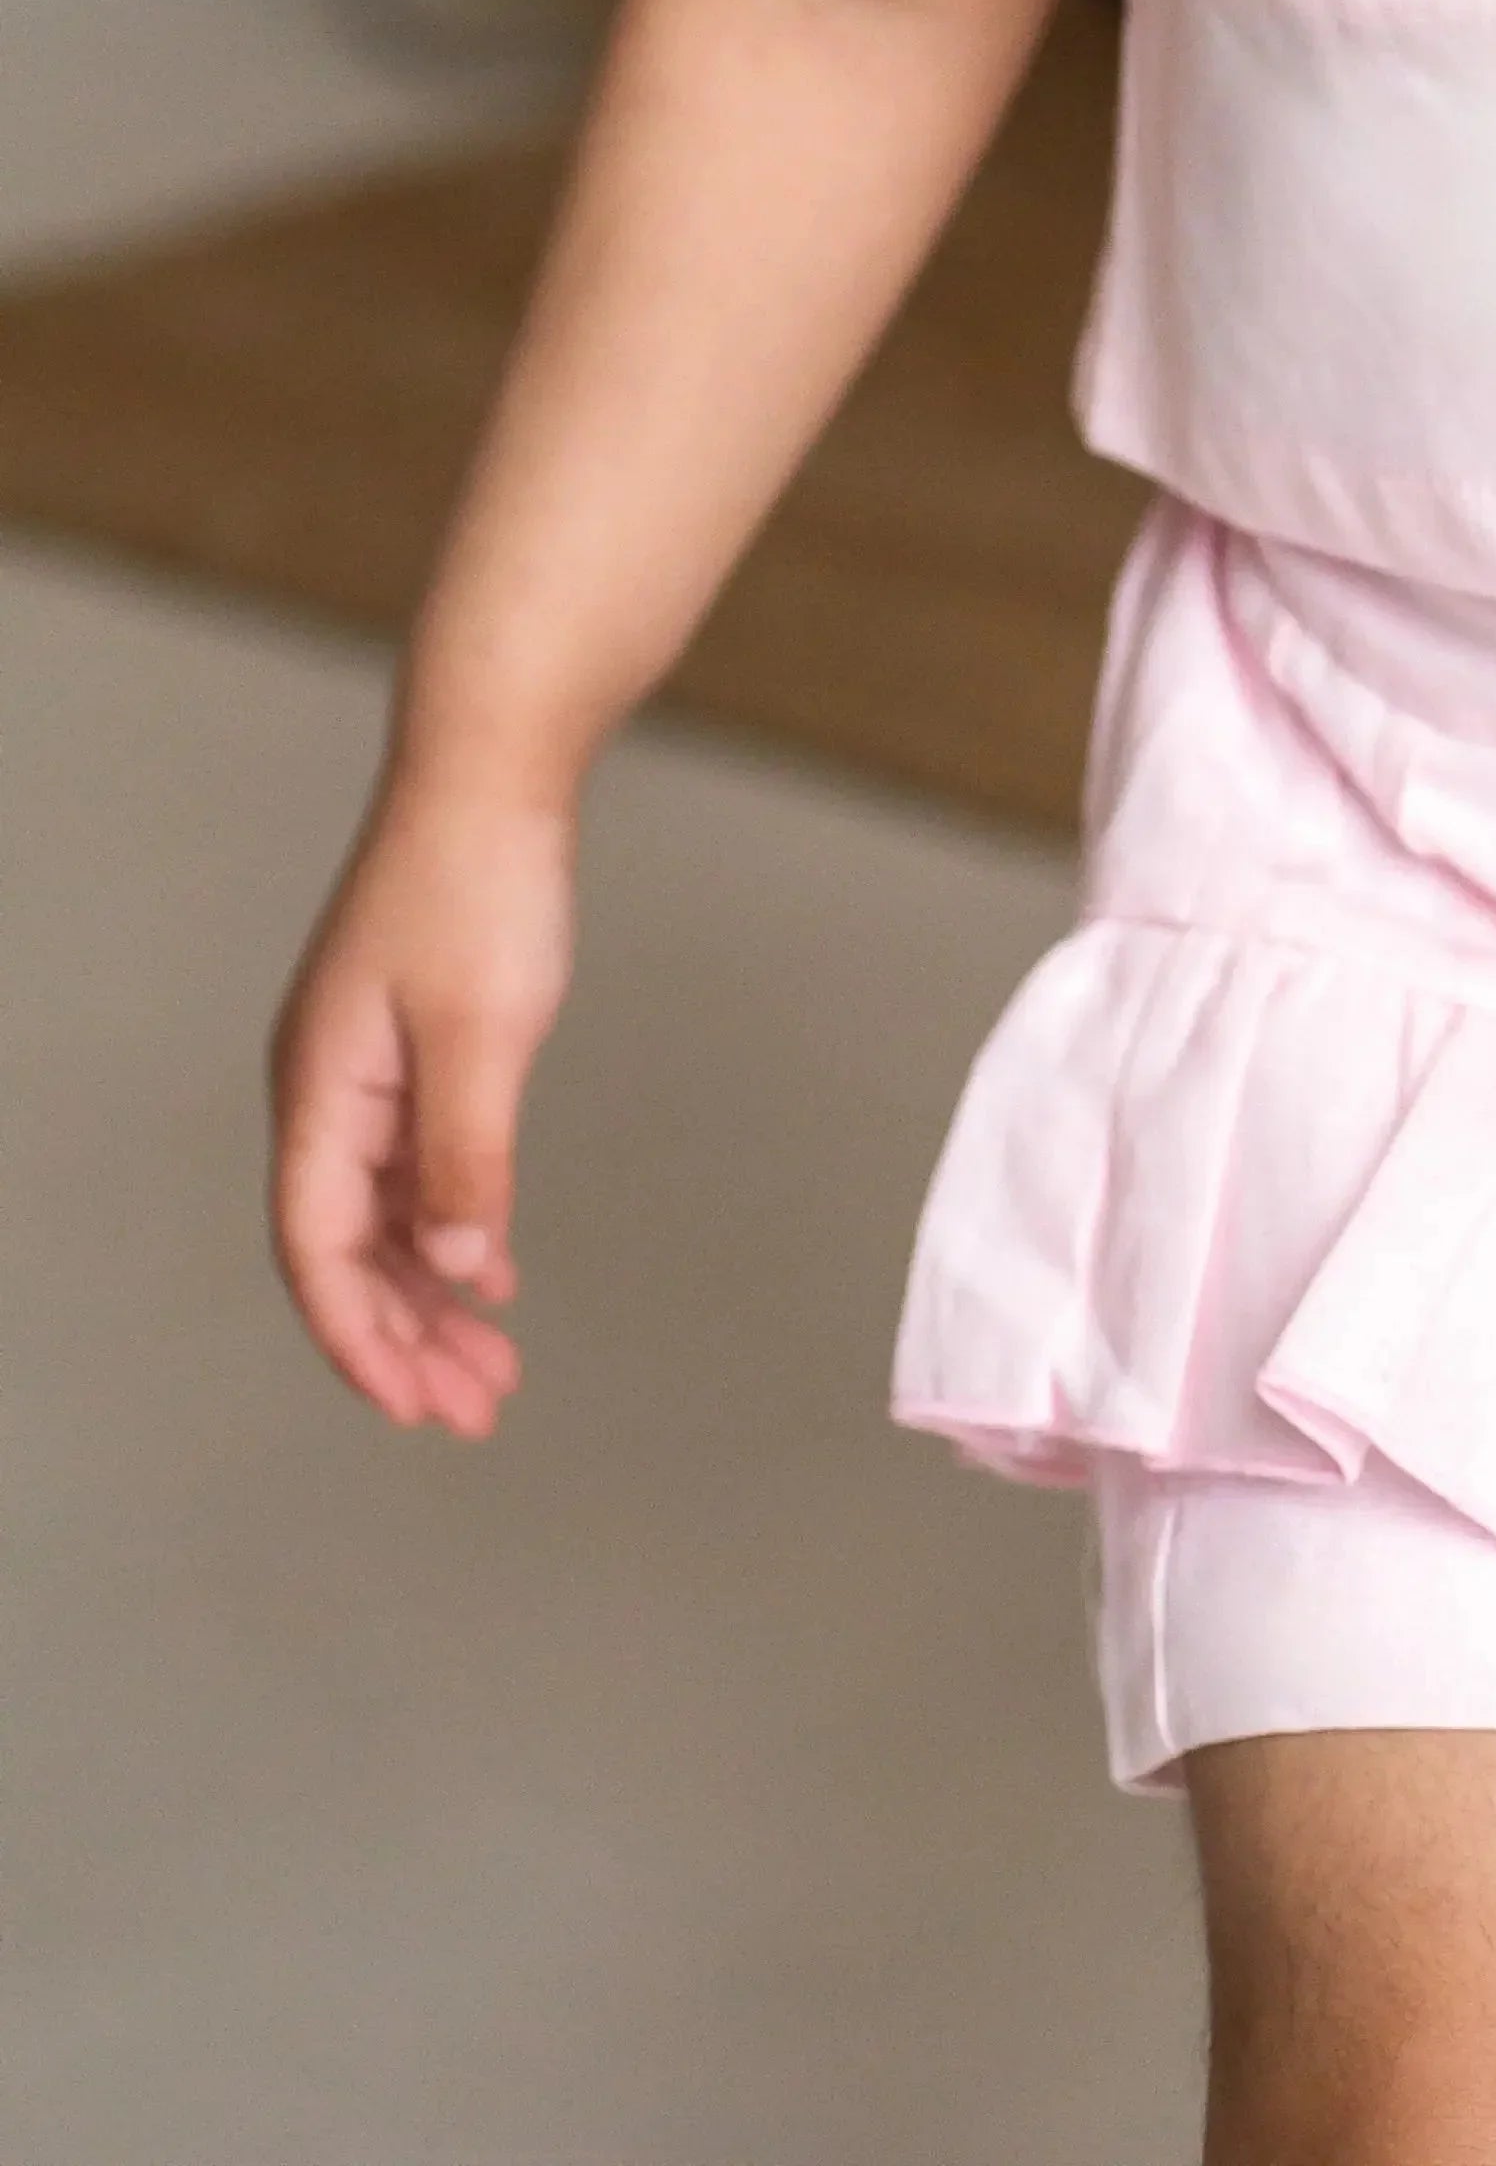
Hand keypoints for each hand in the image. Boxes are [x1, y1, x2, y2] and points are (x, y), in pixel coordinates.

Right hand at [267, 772, 575, 1436]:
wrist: (493, 770)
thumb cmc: (478, 883)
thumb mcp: (483, 1031)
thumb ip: (464, 1156)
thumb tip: (451, 1268)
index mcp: (319, 1092)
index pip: (315, 1251)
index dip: (359, 1338)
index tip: (416, 1408)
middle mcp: (326, 1091)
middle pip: (347, 1250)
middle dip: (404, 1339)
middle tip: (473, 1412)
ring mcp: (365, 1071)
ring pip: (384, 1217)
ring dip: (431, 1295)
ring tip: (490, 1369)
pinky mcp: (409, 1049)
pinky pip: (414, 1170)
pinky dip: (449, 1228)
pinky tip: (490, 1274)